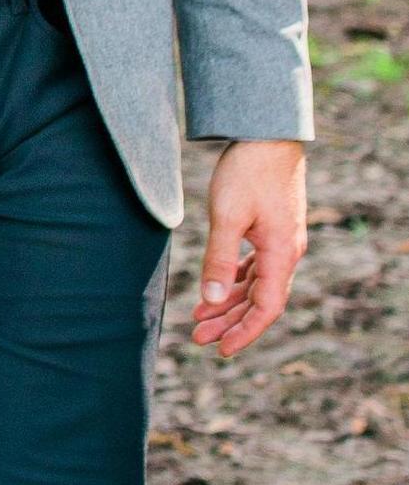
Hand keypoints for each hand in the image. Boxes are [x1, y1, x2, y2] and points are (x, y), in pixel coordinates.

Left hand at [190, 138, 308, 358]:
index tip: (221, 349)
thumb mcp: (227, 215)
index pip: (267, 308)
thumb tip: (211, 298)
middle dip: (229, 320)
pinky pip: (255, 265)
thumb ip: (219, 257)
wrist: (267, 135)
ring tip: (200, 316)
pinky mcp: (271, 228)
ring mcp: (280, 241)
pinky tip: (218, 285)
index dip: (245, 331)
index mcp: (281, 254)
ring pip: (256, 283)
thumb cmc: (247, 171)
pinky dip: (235, 278)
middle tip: (198, 337)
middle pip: (259, 300)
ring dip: (229, 300)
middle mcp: (286, 253)